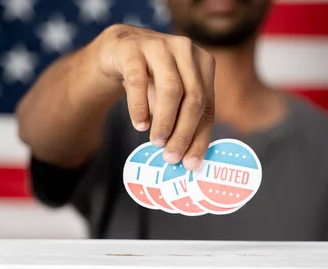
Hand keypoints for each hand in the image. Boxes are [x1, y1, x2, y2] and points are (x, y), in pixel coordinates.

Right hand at [95, 24, 215, 170]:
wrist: (119, 49)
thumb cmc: (151, 79)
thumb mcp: (172, 96)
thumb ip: (182, 119)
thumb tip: (186, 156)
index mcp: (204, 63)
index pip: (208, 108)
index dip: (200, 138)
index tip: (190, 164)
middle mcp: (186, 50)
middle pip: (193, 99)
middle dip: (184, 133)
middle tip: (171, 156)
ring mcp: (160, 45)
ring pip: (171, 89)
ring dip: (165, 122)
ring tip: (156, 142)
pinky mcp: (132, 48)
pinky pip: (138, 81)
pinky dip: (139, 107)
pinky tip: (139, 124)